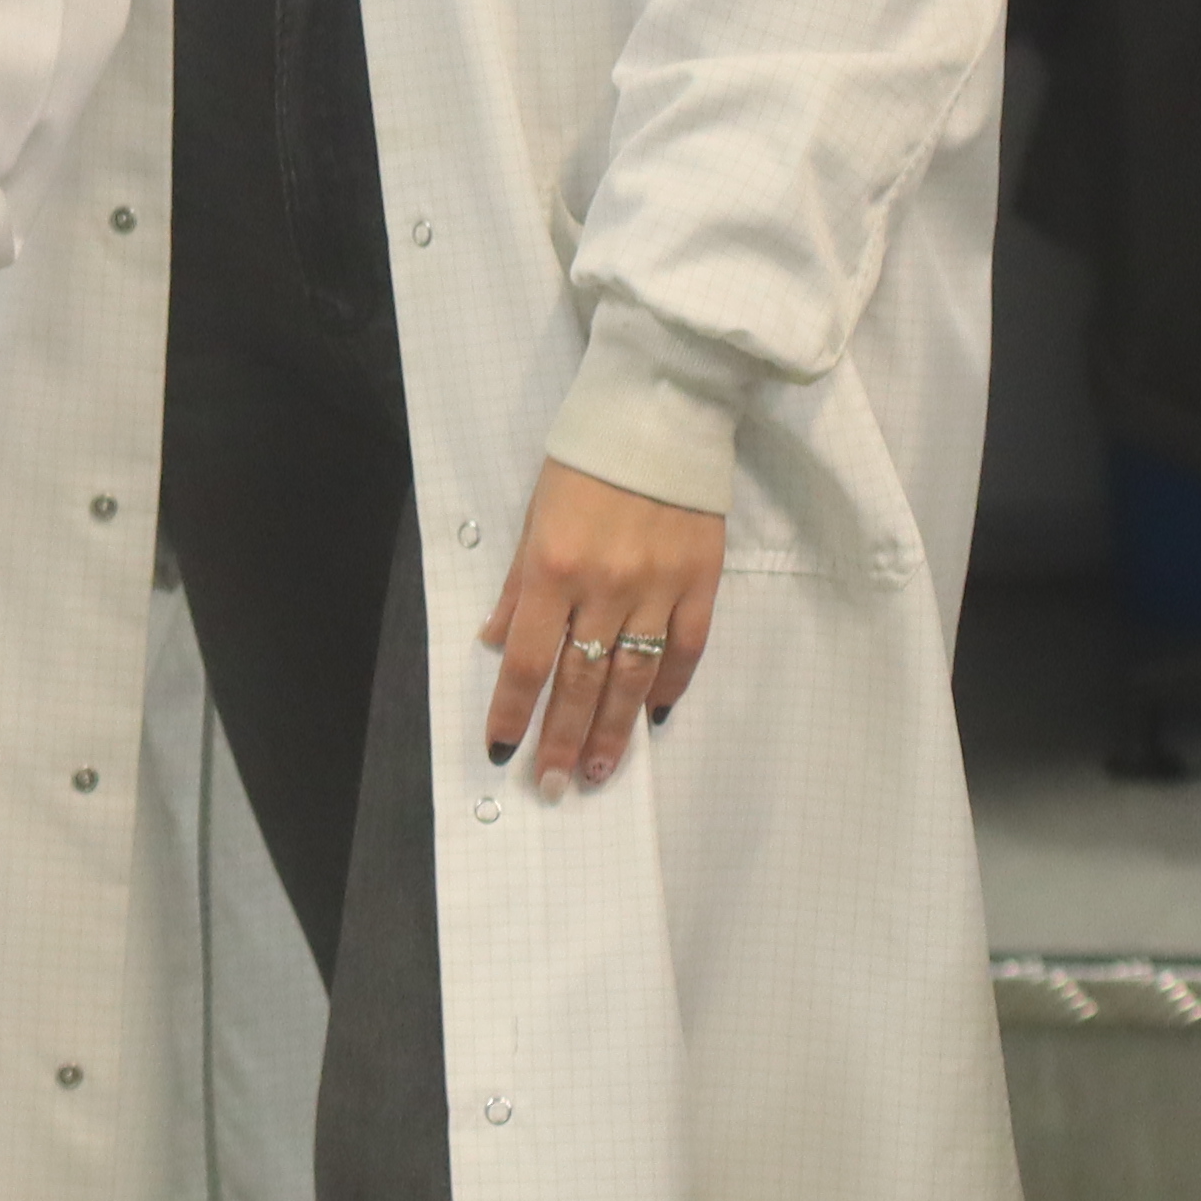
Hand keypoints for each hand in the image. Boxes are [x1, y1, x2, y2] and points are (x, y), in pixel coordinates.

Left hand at [478, 454, 724, 796]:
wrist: (659, 414)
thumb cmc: (583, 461)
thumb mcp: (533, 515)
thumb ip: (517, 585)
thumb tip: (499, 643)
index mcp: (552, 568)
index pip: (529, 660)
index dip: (514, 710)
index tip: (503, 750)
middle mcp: (605, 587)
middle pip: (581, 680)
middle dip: (563, 739)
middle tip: (554, 786)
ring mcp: (657, 588)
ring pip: (632, 677)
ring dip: (613, 731)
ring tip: (600, 773)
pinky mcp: (702, 583)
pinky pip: (685, 650)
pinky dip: (668, 687)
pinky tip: (652, 718)